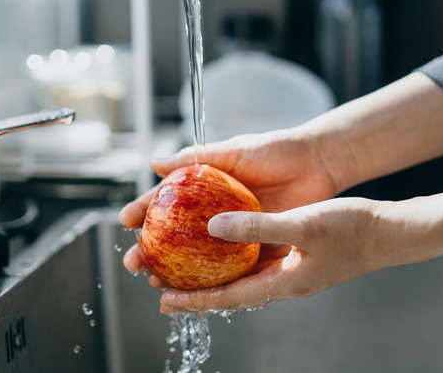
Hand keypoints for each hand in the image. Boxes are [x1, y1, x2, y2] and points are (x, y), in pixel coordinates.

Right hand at [120, 129, 347, 288]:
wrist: (318, 162)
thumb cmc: (276, 150)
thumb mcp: (234, 151)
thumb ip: (197, 158)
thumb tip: (154, 163)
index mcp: (206, 187)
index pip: (166, 201)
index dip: (144, 212)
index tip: (124, 223)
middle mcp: (216, 212)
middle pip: (176, 236)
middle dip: (152, 251)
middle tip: (136, 264)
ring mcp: (236, 231)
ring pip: (199, 257)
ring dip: (177, 272)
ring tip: (157, 282)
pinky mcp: (258, 244)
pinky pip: (232, 267)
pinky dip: (213, 280)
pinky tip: (196, 291)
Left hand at [157, 197, 384, 312]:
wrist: (389, 232)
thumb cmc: (352, 230)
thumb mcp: (302, 224)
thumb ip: (257, 227)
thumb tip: (213, 227)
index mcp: (284, 283)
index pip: (228, 298)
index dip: (194, 301)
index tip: (164, 300)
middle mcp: (284, 283)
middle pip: (231, 292)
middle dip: (196, 291)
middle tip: (162, 283)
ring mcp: (293, 272)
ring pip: (243, 278)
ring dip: (213, 275)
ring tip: (185, 268)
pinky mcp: (299, 258)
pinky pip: (258, 263)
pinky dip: (236, 259)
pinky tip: (225, 246)